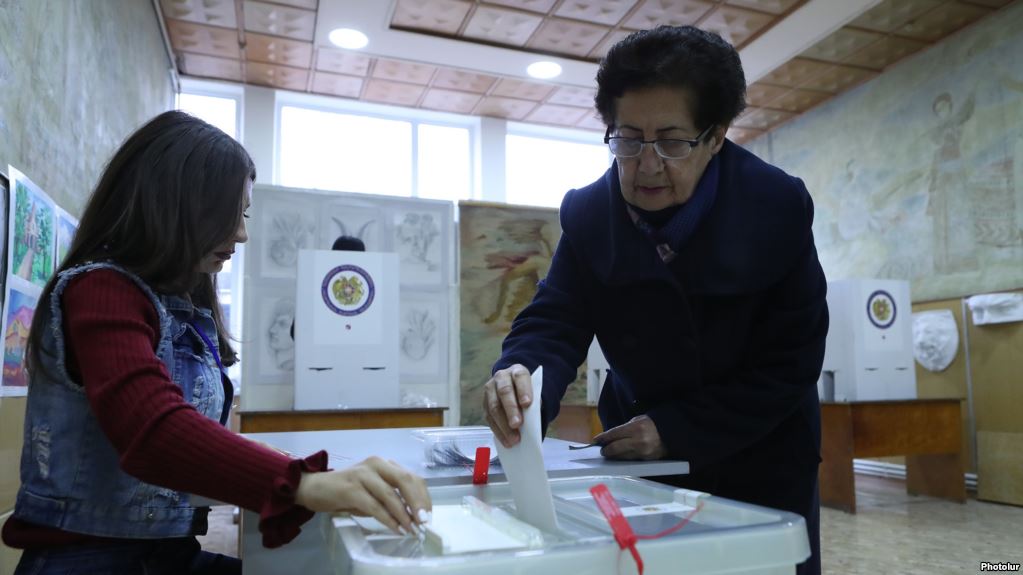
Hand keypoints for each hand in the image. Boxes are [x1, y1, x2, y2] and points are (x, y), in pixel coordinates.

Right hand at [294, 456, 430, 534]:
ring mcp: (363, 475)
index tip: (429, 515)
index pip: (412, 477)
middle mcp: (376, 464)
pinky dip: (387, 519)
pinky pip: (374, 506)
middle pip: (405, 481)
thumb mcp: (373, 491)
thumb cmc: (347, 491)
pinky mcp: (351, 488)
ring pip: (391, 494)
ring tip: (411, 529)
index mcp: (385, 464)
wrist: (314, 487)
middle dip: (418, 502)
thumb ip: (391, 498)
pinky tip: (395, 528)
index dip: (423, 496)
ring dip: (404, 514)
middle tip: (424, 522)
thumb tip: (414, 516)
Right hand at [482, 364, 533, 447]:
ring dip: (504, 424)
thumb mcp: (534, 393)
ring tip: (514, 439)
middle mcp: (501, 377)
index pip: (520, 377)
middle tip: (517, 424)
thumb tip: (531, 426)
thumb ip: (533, 404)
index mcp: (517, 371)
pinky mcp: (485, 403)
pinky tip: (506, 441)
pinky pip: (489, 418)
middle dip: (511, 409)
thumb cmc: (527, 393)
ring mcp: (490, 390)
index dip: (523, 390)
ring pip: (494, 407)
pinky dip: (498, 431)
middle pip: (504, 392)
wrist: (514, 388)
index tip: (527, 404)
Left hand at [592, 415, 666, 459]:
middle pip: (615, 448)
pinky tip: (619, 457)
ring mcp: (642, 452)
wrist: (671, 433)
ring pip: (621, 456)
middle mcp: (638, 441)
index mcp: (636, 428)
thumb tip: (609, 437)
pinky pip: (630, 460)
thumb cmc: (652, 424)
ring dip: (613, 455)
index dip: (603, 438)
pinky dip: (623, 458)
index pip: (614, 434)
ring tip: (609, 453)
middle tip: (602, 450)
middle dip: (606, 450)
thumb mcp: (637, 420)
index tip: (595, 441)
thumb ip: (624, 429)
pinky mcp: (646, 460)